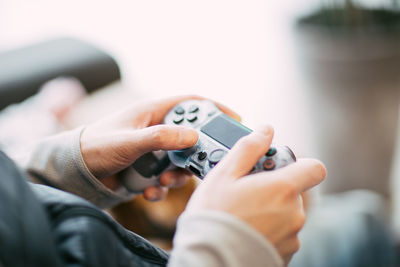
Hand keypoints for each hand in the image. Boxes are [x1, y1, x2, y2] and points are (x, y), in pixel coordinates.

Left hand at [80, 95, 239, 200]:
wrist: (75, 172)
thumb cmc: (95, 147)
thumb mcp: (128, 141)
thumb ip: (159, 138)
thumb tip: (193, 136)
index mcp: (152, 112)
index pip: (190, 103)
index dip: (213, 107)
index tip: (234, 118)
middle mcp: (157, 129)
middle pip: (191, 136)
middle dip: (197, 152)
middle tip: (203, 164)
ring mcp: (154, 151)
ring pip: (181, 161)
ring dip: (176, 175)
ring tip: (162, 183)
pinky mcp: (149, 170)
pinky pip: (166, 179)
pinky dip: (161, 189)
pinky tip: (148, 193)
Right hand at [185, 126, 325, 263]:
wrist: (210, 259)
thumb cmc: (214, 216)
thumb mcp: (224, 174)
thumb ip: (249, 148)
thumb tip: (266, 130)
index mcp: (283, 189)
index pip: (314, 168)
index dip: (301, 165)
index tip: (281, 168)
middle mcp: (294, 213)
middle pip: (294, 192)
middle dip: (275, 190)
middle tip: (247, 193)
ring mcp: (292, 236)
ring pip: (287, 215)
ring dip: (271, 212)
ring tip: (243, 216)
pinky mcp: (286, 255)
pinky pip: (283, 235)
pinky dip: (269, 232)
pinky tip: (247, 232)